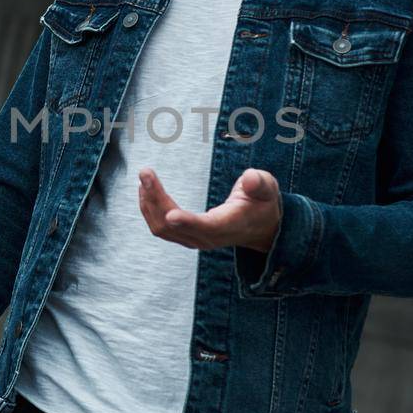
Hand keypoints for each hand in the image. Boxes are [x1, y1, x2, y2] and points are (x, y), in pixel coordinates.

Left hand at [137, 166, 281, 251]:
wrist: (261, 228)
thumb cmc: (262, 204)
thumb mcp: (268, 188)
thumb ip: (259, 183)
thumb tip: (250, 178)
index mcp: (229, 225)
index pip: (206, 227)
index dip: (188, 222)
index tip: (171, 214)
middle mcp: (208, 238)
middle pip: (173, 226)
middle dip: (156, 199)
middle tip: (145, 172)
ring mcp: (195, 240)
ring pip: (162, 228)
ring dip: (148, 203)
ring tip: (144, 178)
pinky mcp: (186, 237)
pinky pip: (160, 227)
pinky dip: (150, 209)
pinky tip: (145, 189)